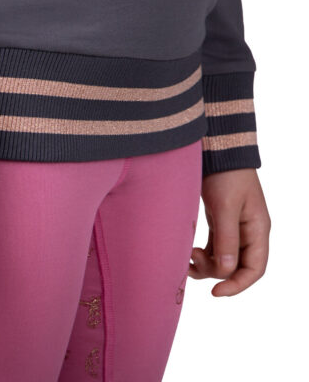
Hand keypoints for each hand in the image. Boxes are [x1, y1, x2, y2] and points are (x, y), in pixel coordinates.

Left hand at [189, 168, 270, 296]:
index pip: (255, 268)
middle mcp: (248, 232)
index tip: (215, 292)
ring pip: (222, 259)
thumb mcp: (225, 206)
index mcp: (257, 230)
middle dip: (215, 270)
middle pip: (236, 267)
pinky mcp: (219, 222)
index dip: (238, 285)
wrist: (217, 151)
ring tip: (187, 254)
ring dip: (205, 263)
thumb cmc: (225, 175)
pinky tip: (187, 252)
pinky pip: (213, 247)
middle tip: (192, 257)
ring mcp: (233, 228)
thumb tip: (228, 270)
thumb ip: (227, 238)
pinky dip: (201, 254)